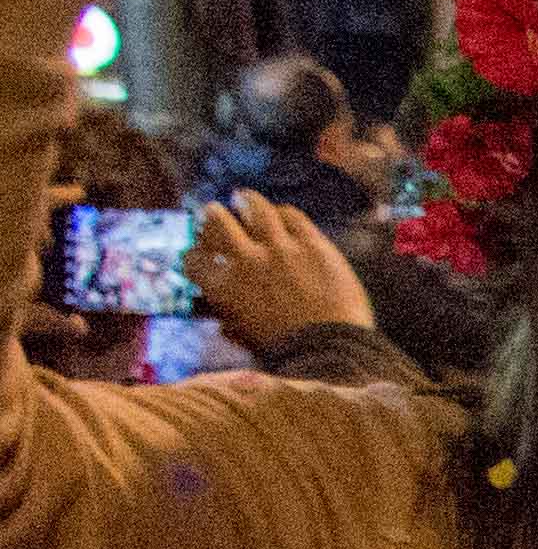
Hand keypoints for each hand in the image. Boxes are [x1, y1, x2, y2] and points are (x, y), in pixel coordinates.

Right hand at [185, 192, 360, 347]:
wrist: (331, 350)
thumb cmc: (287, 350)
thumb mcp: (245, 337)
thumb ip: (231, 322)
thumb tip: (221, 324)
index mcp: (224, 287)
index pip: (195, 259)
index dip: (195, 253)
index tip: (201, 250)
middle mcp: (246, 261)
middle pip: (219, 222)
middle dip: (213, 215)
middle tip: (213, 210)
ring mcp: (281, 249)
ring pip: (255, 209)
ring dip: (245, 201)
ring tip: (242, 197)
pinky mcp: (313, 245)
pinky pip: (293, 216)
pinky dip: (282, 212)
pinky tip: (281, 213)